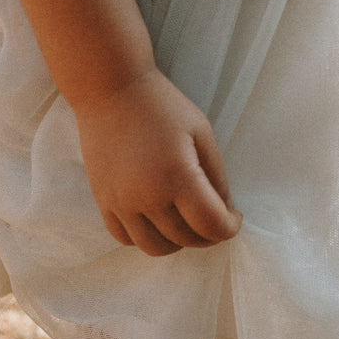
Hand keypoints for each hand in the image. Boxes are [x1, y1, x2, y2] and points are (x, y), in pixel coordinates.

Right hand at [72, 69, 241, 255]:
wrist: (109, 91)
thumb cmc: (161, 106)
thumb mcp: (202, 133)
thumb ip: (216, 177)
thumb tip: (224, 210)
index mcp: (178, 176)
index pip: (211, 225)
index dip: (229, 228)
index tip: (233, 218)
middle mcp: (148, 197)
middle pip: (186, 239)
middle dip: (208, 235)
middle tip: (213, 218)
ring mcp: (122, 203)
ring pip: (156, 248)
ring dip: (177, 242)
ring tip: (185, 223)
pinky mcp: (104, 202)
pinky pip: (126, 239)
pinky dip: (146, 237)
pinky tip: (157, 221)